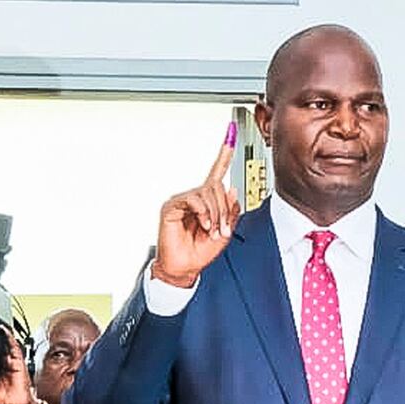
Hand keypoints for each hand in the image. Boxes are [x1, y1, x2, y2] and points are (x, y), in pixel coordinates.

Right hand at [153, 124, 240, 287]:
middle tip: (222, 228)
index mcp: (207, 202)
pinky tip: (203, 224)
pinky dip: (203, 213)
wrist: (184, 268)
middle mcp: (194, 198)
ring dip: (216, 213)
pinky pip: (194, 200)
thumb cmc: (199, 252)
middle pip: (217, 186)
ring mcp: (183, 202)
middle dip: (224, 208)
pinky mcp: (172, 207)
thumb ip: (231, 210)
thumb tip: (231, 189)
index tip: (230, 134)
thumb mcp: (225, 232)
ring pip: (208, 193)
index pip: (216, 172)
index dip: (224, 153)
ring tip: (212, 230)